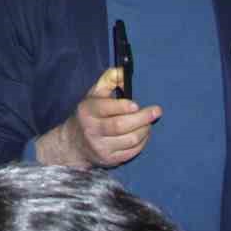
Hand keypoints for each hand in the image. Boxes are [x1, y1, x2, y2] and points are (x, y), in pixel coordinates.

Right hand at [36, 67, 161, 168]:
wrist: (74, 143)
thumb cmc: (90, 114)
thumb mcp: (94, 94)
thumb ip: (109, 80)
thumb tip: (123, 71)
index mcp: (87, 111)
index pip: (105, 109)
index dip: (122, 107)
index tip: (137, 105)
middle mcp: (92, 130)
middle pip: (120, 126)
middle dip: (142, 119)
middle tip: (156, 111)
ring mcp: (100, 147)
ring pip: (129, 140)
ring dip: (144, 130)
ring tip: (148, 123)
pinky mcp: (110, 159)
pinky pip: (132, 152)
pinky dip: (142, 142)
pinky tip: (143, 134)